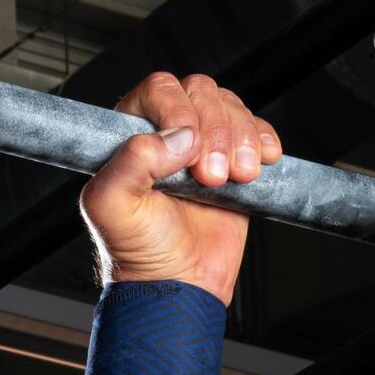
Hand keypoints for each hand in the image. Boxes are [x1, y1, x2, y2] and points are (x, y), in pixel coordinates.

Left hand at [80, 72, 281, 306]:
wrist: (179, 284)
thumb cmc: (140, 252)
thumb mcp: (111, 208)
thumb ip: (128, 164)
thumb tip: (177, 137)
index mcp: (130, 136)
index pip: (159, 90)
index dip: (178, 112)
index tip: (188, 154)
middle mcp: (166, 134)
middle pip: (200, 93)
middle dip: (215, 132)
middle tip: (211, 177)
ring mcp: (202, 146)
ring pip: (230, 107)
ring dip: (241, 138)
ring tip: (236, 178)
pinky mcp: (233, 161)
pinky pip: (256, 129)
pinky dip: (263, 140)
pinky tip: (261, 163)